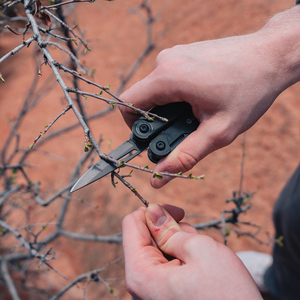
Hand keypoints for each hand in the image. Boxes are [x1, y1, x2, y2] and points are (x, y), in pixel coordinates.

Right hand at [120, 7, 299, 187]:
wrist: (272, 55)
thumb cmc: (250, 91)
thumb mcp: (218, 132)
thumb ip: (185, 156)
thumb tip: (159, 177)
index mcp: (168, 78)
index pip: (127, 105)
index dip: (133, 127)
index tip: (153, 139)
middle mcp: (166, 61)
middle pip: (143, 99)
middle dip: (157, 120)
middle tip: (185, 129)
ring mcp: (175, 54)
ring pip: (156, 89)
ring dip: (170, 107)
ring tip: (198, 113)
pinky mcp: (184, 53)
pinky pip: (169, 78)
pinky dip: (178, 93)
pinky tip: (202, 98)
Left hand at [122, 204, 261, 299]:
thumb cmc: (227, 293)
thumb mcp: (199, 250)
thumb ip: (168, 229)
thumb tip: (151, 210)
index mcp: (141, 275)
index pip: (131, 225)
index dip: (154, 211)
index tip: (179, 212)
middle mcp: (139, 287)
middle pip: (145, 238)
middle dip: (171, 231)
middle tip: (196, 241)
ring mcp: (151, 294)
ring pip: (158, 251)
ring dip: (180, 245)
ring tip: (201, 259)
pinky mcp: (163, 296)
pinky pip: (165, 266)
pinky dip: (182, 259)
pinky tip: (199, 268)